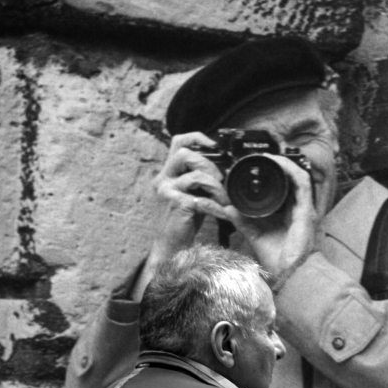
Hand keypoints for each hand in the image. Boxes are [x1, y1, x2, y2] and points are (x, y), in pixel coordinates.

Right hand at [132, 133, 230, 299]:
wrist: (168, 249)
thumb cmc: (181, 224)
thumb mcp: (187, 195)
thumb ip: (197, 180)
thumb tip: (221, 169)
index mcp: (166, 174)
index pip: (178, 142)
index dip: (197, 137)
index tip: (215, 145)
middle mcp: (163, 179)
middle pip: (184, 153)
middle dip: (208, 163)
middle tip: (220, 178)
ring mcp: (167, 192)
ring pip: (195, 175)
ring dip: (216, 186)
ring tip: (224, 198)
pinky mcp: (177, 206)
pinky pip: (202, 200)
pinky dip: (217, 207)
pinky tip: (225, 213)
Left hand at [220, 154, 318, 281]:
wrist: (290, 273)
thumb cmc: (277, 258)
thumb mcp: (254, 234)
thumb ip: (242, 221)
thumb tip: (228, 208)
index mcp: (287, 212)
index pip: (282, 186)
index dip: (272, 173)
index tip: (254, 166)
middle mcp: (298, 207)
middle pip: (290, 178)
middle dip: (277, 164)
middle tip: (259, 157)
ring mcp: (304, 207)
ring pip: (297, 175)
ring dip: (283, 163)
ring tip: (268, 156)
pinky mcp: (307, 209)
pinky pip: (302, 182)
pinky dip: (291, 170)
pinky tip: (278, 163)